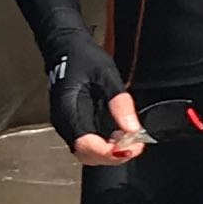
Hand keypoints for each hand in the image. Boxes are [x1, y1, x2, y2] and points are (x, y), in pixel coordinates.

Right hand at [45, 39, 144, 163]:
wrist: (65, 47)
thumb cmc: (82, 57)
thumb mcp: (106, 73)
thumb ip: (119, 102)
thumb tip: (133, 129)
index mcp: (67, 110)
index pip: (85, 145)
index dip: (109, 153)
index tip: (131, 148)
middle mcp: (65, 123)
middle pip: (87, 155)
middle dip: (113, 156)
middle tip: (136, 144)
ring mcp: (69, 126)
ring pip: (89, 153)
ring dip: (111, 152)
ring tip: (131, 140)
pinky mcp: (76, 124)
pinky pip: (91, 143)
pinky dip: (107, 145)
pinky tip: (121, 135)